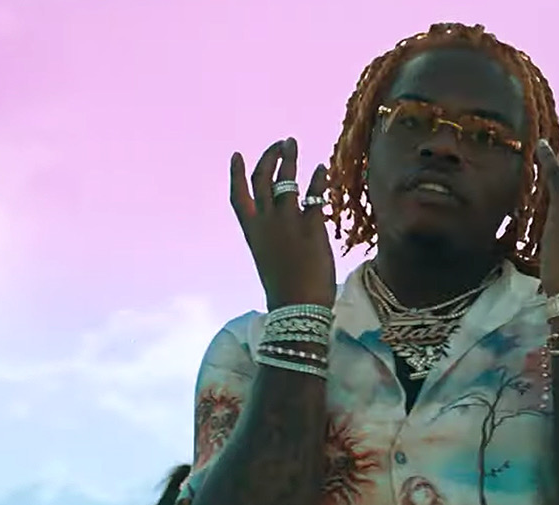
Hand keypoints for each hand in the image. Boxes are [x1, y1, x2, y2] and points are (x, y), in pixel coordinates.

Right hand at [230, 138, 335, 308]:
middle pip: (261, 179)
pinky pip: (313, 195)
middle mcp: (266, 223)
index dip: (237, 174)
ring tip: (294, 143)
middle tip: (280, 144)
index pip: (238, 197)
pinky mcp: (310, 226)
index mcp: (252, 232)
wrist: (297, 306)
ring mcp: (287, 222)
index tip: (238, 154)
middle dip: (269, 157)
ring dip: (290, 158)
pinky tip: (321, 168)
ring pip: (285, 179)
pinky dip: (317, 179)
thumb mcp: (272, 261)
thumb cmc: (286, 291)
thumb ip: (275, 241)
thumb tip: (285, 235)